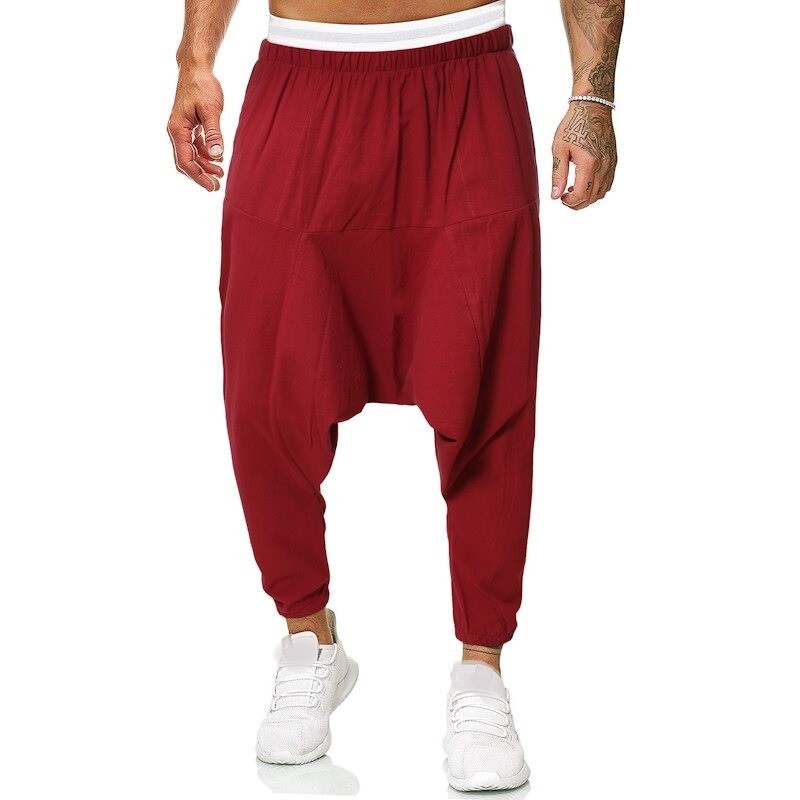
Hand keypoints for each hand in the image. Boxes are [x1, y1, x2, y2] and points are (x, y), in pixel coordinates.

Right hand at [167, 69, 225, 191]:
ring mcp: (182, 130)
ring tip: (221, 174)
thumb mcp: (211, 110)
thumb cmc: (202, 86)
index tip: (212, 187)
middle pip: (185, 162)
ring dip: (204, 166)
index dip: (198, 177)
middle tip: (217, 186)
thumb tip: (217, 155)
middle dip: (200, 176)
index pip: (185, 161)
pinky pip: (194, 147)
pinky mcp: (189, 127)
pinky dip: (205, 155)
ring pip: (190, 156)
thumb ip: (213, 133)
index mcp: (178, 129)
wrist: (196, 68)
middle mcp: (176, 132)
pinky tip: (218, 159)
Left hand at [551, 100, 616, 209]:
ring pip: (601, 193)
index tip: (560, 198)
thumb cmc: (574, 124)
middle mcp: (603, 165)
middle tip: (565, 197)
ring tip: (573, 189)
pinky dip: (596, 189)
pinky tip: (585, 182)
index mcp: (589, 163)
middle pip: (592, 198)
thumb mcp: (559, 149)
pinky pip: (608, 183)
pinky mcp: (613, 161)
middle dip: (577, 203)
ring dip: (587, 197)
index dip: (569, 202)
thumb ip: (558, 174)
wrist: (592, 107)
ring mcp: (610, 164)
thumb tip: (555, 195)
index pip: (581, 195)